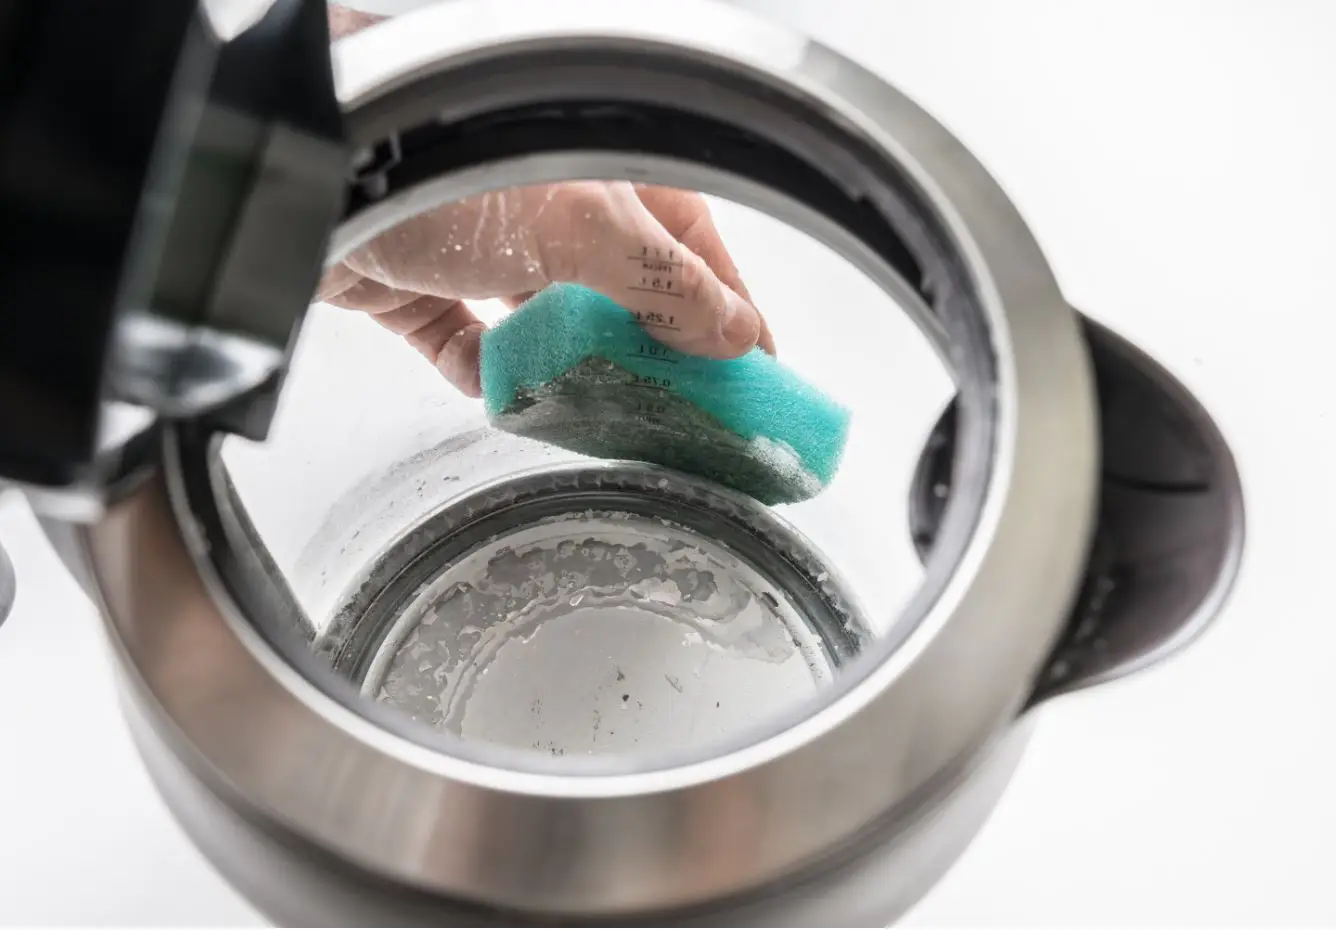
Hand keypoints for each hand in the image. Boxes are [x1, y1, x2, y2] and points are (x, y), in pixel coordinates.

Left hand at [316, 181, 771, 396]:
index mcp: (607, 171)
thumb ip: (664, 283)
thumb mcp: (585, 227)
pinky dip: (489, 368)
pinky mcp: (418, 279)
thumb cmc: (445, 164)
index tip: (754, 376)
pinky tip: (504, 391)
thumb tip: (733, 333)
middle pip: (624, 289)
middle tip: (683, 411)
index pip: (694, 252)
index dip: (727, 313)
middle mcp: (550, 203)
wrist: (299, 167)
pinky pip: (467, 338)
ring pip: (549, 317)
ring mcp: (481, 240)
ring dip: (572, 363)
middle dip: (652, 350)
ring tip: (603, 412)